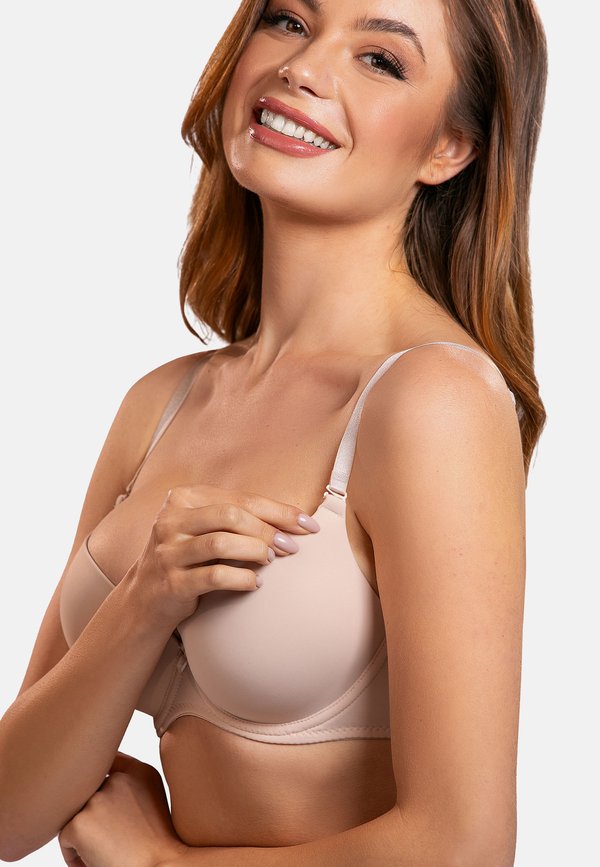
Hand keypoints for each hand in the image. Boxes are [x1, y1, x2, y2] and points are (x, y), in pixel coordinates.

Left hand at [58, 753, 187, 866]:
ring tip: (106, 851)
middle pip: (88, 791)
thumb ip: (130, 781)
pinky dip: (75, 856)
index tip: (110, 808)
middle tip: (111, 837)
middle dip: (93, 813)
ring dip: (84, 834)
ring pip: (74, 814)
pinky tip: (96, 862)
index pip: (107, 762)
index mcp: (138, 771)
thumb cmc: (156, 844)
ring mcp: (97, 800)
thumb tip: (99, 778)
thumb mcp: (153, 800)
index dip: (101, 783)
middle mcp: (117, 780)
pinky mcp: (79, 824)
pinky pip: (65, 838)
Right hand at [122, 483, 318, 631]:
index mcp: (183, 498)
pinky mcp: (171, 582)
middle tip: (291, 547)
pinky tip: (255, 583)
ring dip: (255, 551)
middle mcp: (171, 520)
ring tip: (272, 560)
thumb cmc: (190, 558)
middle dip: (268, 530)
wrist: (146, 598)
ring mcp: (167, 551)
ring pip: (220, 543)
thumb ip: (238, 518)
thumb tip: (293, 520)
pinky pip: (214, 577)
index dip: (278, 510)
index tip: (307, 524)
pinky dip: (241, 579)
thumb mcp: (205, 529)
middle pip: (231, 516)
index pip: (239, 499)